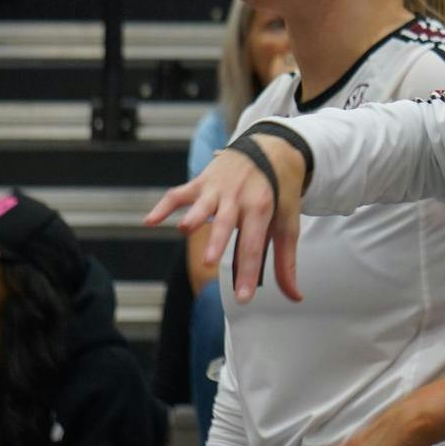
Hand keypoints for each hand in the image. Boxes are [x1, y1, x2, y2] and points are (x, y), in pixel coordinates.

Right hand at [144, 134, 305, 302]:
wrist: (272, 148)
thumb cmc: (279, 192)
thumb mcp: (287, 223)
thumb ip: (286, 262)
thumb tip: (294, 296)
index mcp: (262, 208)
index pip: (253, 245)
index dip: (247, 272)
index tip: (243, 297)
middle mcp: (238, 197)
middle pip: (226, 223)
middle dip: (217, 242)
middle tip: (209, 262)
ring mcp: (217, 189)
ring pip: (203, 204)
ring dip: (194, 216)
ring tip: (185, 230)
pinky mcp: (201, 182)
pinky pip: (179, 194)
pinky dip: (164, 206)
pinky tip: (150, 221)